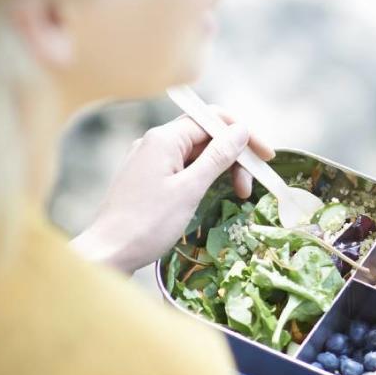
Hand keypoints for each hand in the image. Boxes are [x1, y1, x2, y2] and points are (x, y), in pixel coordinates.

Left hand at [70, 108, 275, 273]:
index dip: (243, 135)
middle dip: (234, 155)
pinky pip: (183, 168)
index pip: (212, 120)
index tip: (267, 157)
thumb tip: (240, 130)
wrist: (108, 253)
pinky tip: (215, 193)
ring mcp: (149, 160)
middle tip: (250, 187)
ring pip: (196, 154)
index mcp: (164, 138)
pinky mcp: (148, 179)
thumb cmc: (147, 223)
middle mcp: (154, 142)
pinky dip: (204, 177)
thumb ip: (217, 157)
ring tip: (238, 195)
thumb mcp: (189, 190)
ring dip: (221, 169)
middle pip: (206, 136)